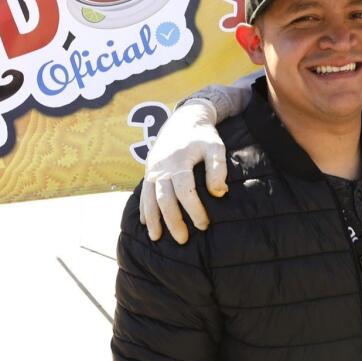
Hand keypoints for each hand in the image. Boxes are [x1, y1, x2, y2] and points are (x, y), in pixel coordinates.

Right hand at [140, 99, 227, 243]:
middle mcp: (162, 167)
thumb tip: (218, 193)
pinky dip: (143, 209)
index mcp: (179, 161)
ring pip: (149, 198)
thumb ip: (218, 168)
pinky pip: (143, 193)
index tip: (204, 225)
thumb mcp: (215, 147)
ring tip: (156, 238)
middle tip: (183, 240)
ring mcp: (152, 170)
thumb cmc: (202, 136)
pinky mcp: (148, 171)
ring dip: (153, 219)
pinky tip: (145, 223)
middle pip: (164, 199)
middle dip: (172, 221)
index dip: (194, 209)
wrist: (183, 120)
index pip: (185, 190)